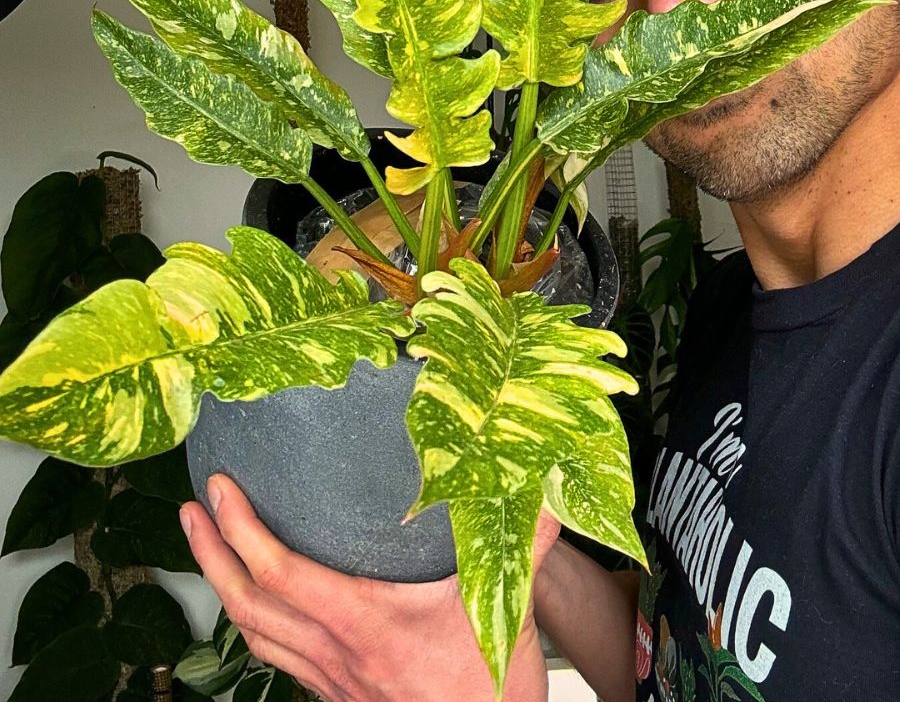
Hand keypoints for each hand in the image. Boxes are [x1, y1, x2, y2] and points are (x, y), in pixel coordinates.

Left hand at [181, 474, 560, 700]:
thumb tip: (535, 486)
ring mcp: (332, 677)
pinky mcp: (338, 693)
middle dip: (212, 551)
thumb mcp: (507, 606)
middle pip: (249, 601)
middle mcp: (336, 651)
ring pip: (255, 632)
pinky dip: (253, 623)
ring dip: (222, 584)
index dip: (241, 528)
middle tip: (191, 509)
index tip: (220, 489)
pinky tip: (253, 605)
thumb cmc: (490, 687)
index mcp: (365, 620)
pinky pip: (278, 656)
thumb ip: (520, 540)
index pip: (281, 571)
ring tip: (205, 544)